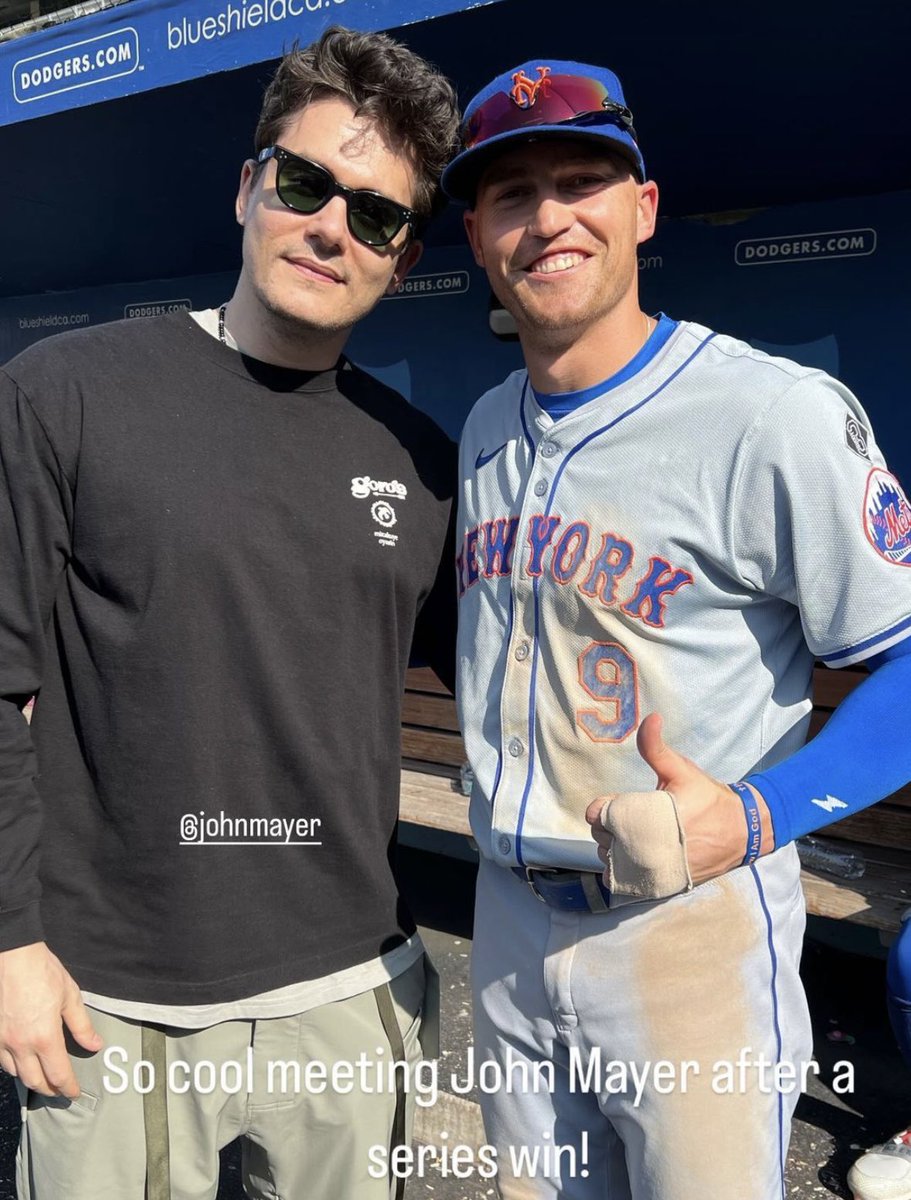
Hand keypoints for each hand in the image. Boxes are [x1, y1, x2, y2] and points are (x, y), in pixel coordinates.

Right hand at [0, 942, 101, 1097]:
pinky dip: (14, 1066)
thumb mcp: (70, 996)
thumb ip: (82, 1025)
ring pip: (16, 1074)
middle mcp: (20, 1045)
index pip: (58, 1075)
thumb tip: (95, 1045)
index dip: (68, 1088)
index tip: (74, 1093)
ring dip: (31, 1079)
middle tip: (60, 1090)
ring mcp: (2, 1041)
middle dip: (50, 1089)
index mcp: (44, 1037)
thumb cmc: (43, 972)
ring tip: (43, 1078)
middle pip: (35, 1081)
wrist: (12, 957)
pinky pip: (2, 1061)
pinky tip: (22, 1061)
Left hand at [585, 713, 774, 885]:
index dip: (602, 809)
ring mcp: (654, 870)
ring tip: (629, 837)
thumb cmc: (710, 799)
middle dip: (607, 828)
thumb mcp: (683, 770)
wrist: (744, 832)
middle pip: (602, 839)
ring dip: (612, 850)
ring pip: (611, 862)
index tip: (614, 804)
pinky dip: (621, 872)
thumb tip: (650, 718)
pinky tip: (632, 858)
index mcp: (649, 816)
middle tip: (625, 817)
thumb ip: (657, 748)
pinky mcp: (661, 884)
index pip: (600, 816)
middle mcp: (648, 847)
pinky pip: (625, 882)